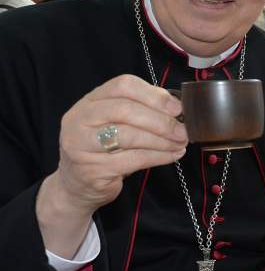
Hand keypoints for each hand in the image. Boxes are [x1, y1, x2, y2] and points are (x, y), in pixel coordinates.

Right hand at [37, 75, 187, 254]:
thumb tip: (177, 107)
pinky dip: (159, 156)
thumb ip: (139, 110)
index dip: (154, 95)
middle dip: (160, 120)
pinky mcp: (93, 170)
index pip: (122, 86)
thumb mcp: (114, 123)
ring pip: (129, 136)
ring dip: (162, 140)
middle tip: (182, 130)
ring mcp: (82, 145)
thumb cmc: (103, 149)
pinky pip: (134, 160)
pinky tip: (173, 155)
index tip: (177, 107)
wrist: (77, 184)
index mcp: (89, 102)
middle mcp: (80, 120)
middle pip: (125, 110)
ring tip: (181, 143)